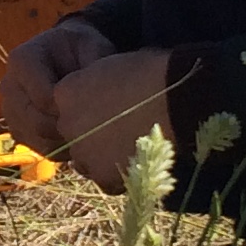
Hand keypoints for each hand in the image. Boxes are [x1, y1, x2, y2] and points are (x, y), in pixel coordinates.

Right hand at [0, 15, 119, 154]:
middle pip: (35, 122)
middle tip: (93, 127)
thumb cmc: (81, 48)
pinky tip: (78, 139)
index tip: (92, 106)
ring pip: (36, 139)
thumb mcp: (91, 44)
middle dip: (66, 128)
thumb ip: (93, 63)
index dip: (70, 107)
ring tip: (87, 133)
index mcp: (22, 60)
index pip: (43, 97)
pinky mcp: (18, 129)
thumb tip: (92, 91)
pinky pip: (38, 148)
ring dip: (64, 141)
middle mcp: (9, 85)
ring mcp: (10, 110)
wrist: (70, 57)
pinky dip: (61, 149)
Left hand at [47, 48, 173, 192]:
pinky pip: (107, 179)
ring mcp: (83, 152)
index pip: (69, 103)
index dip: (91, 105)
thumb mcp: (113, 65)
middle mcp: (67, 123)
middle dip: (93, 131)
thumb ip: (97, 82)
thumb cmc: (153, 72)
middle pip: (75, 132)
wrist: (179, 100)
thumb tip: (105, 92)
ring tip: (134, 148)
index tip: (112, 105)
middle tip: (123, 128)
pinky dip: (122, 174)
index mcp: (66, 91)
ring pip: (87, 159)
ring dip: (104, 156)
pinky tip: (142, 162)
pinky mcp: (103, 176)